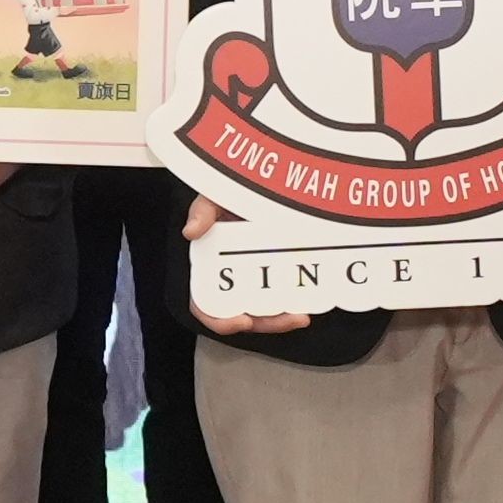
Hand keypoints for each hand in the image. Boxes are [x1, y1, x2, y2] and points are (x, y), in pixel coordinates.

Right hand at [184, 195, 314, 334]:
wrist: (273, 178)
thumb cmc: (237, 191)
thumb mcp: (217, 194)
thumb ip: (202, 209)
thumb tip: (191, 231)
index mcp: (212, 263)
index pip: (205, 303)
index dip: (219, 318)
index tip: (241, 321)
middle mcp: (234, 275)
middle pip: (244, 314)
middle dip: (266, 323)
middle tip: (288, 318)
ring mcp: (260, 274)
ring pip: (268, 311)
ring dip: (284, 318)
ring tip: (301, 315)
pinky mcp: (283, 269)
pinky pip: (288, 294)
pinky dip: (298, 301)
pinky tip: (312, 299)